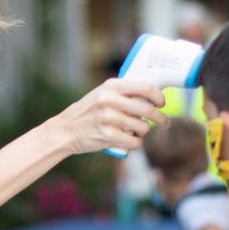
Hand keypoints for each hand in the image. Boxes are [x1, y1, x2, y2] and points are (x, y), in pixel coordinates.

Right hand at [51, 78, 167, 154]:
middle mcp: (110, 100)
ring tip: (137, 131)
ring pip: (143, 128)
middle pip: (148, 110)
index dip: (159, 96)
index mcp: (111, 86)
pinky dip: (136, 143)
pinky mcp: (108, 136)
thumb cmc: (87, 112)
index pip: (145, 87)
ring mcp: (108, 118)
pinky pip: (135, 142)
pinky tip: (131, 140)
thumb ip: (123, 93)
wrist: (65, 130)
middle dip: (160, 118)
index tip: (161, 103)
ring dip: (144, 132)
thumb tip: (152, 97)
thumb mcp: (102, 94)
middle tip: (163, 122)